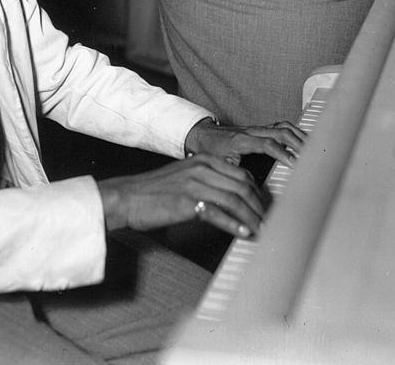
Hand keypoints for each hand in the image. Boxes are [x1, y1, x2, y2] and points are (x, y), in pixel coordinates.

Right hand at [97, 154, 265, 238]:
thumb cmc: (154, 192)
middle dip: (260, 206)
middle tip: (268, 222)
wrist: (126, 197)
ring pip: (235, 199)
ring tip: (260, 230)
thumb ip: (208, 182)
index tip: (265, 208)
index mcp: (204, 160)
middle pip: (243, 186)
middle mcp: (202, 168)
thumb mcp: (185, 177)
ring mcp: (195, 183)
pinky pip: (218, 213)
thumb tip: (232, 199)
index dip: (258, 193)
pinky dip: (234, 224)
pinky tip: (243, 233)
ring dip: (251, 217)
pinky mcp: (187, 201)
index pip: (242, 174)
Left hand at [184, 118, 304, 167]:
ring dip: (299, 136)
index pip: (267, 143)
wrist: (201, 135)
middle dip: (298, 143)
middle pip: (280, 131)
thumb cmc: (210, 152)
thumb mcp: (218, 166)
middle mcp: (252, 132)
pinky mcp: (261, 130)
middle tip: (312, 157)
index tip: (294, 163)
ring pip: (283, 127)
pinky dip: (295, 132)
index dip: (282, 153)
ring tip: (314, 148)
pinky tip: (304, 141)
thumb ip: (233, 176)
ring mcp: (257, 129)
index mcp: (241, 141)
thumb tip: (248, 194)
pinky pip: (281, 127)